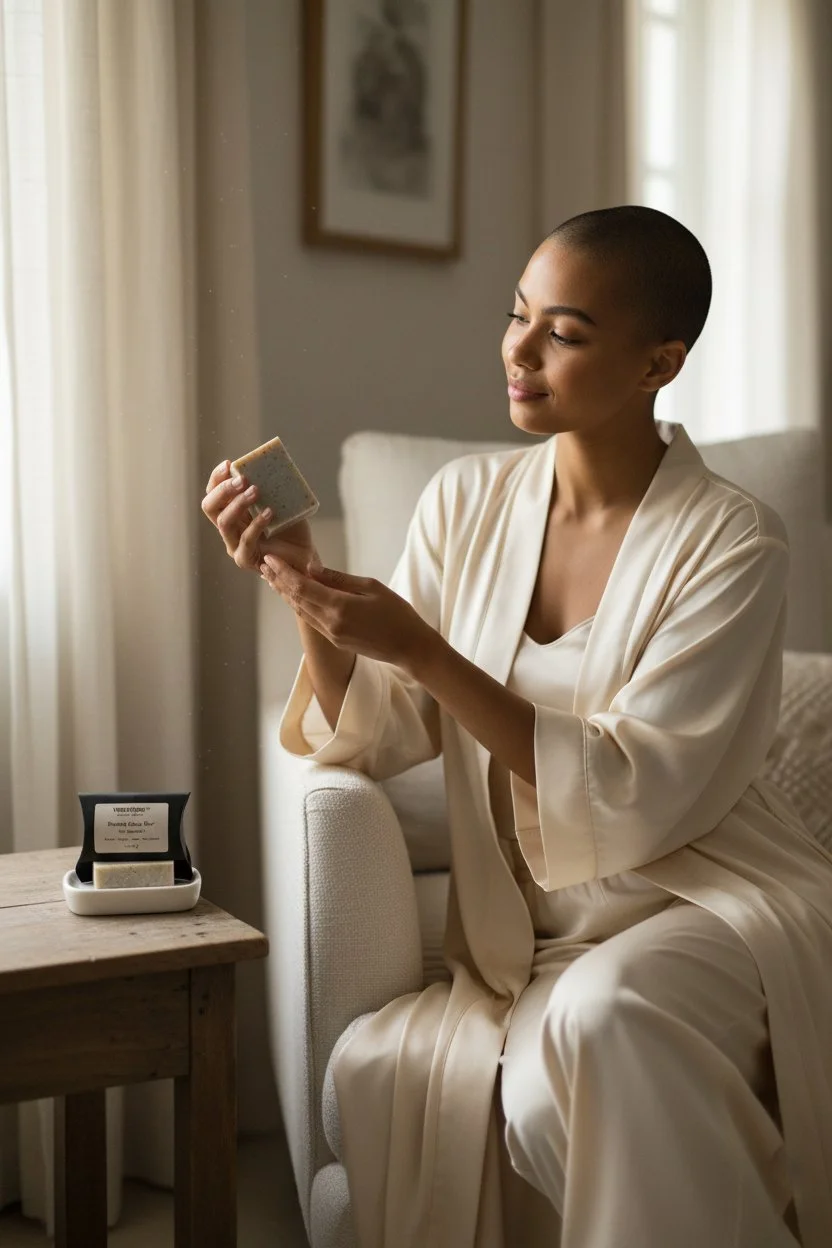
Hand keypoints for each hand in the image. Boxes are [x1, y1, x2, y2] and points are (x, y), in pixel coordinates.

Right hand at [201, 459, 320, 573]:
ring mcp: (234, 544)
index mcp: (233, 511)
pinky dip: (256, 525)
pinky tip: (269, 513)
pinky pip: (245, 541)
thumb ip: (272, 486)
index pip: (214, 493)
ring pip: (223, 522)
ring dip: (238, 504)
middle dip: (223, 489)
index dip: (217, 478)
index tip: (229, 464)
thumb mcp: (282, 502)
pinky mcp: (245, 559)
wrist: (305, 555)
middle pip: (210, 506)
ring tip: (256, 491)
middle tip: (243, 479)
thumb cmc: (292, 528)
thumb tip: (272, 464)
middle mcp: (229, 527)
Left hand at [260, 555, 433, 671]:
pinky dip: (299, 605)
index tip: (270, 557)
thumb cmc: (397, 613)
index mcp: (339, 607)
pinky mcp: (335, 640)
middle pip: (296, 598)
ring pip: (301, 610)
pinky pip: (311, 619)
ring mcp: (331, 634)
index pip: (302, 586)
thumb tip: (312, 568)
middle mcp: (330, 623)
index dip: (283, 571)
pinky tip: (293, 596)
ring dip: (285, 594)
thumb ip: (338, 579)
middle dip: (278, 580)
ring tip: (271, 578)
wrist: (410, 647)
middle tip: (264, 564)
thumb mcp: (371, 587)